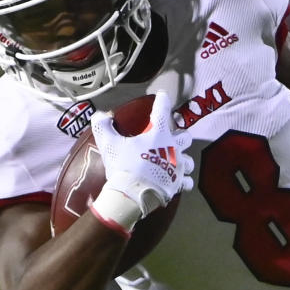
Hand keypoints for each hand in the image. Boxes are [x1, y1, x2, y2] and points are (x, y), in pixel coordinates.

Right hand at [91, 91, 193, 216]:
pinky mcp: (178, 183)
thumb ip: (103, 125)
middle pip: (185, 137)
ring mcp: (178, 167)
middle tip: (171, 138)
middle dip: (180, 136)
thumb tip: (99, 115)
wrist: (131, 194)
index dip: (162, 100)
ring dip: (183, 160)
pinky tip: (179, 181)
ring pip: (189, 160)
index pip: (162, 110)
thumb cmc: (122, 166)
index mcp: (158, 134)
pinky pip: (187, 181)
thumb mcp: (108, 143)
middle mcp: (173, 148)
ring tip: (176, 161)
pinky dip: (184, 181)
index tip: (162, 95)